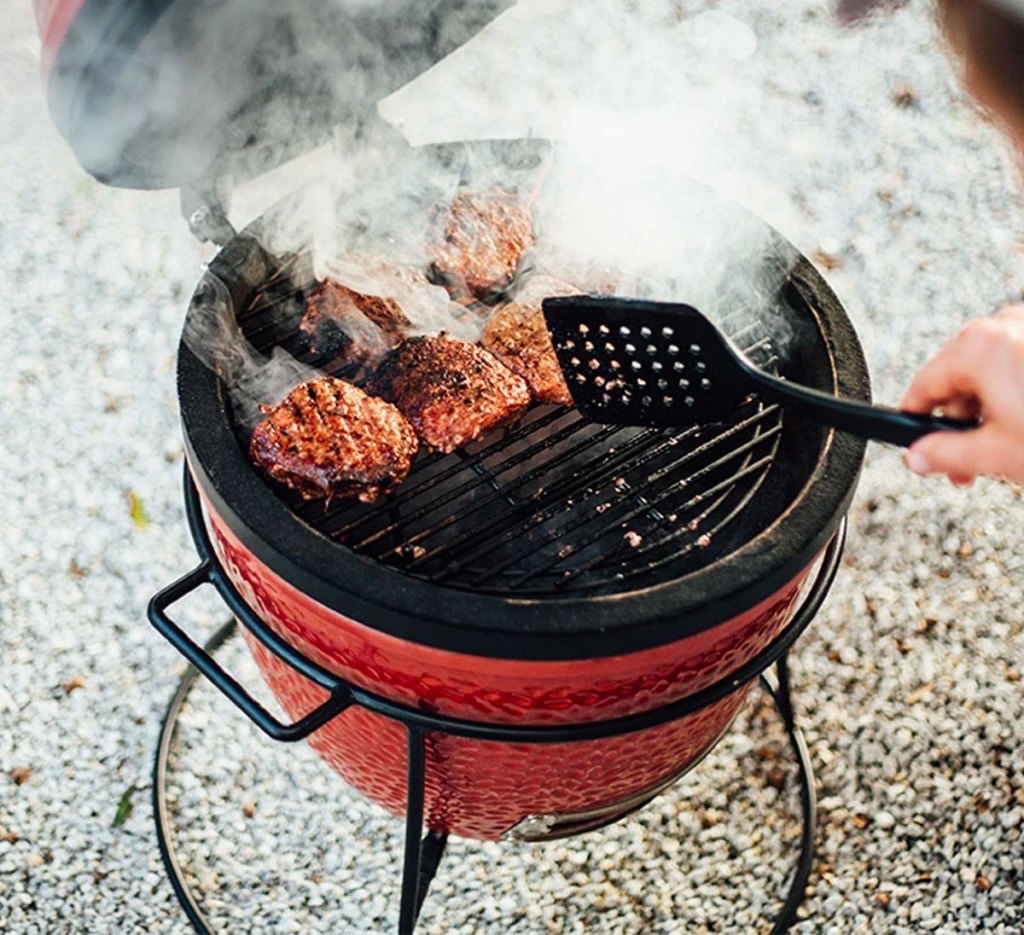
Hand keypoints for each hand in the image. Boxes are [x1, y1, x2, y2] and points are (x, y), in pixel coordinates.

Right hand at [900, 305, 1023, 484]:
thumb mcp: (995, 454)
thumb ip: (944, 455)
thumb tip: (918, 456)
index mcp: (978, 346)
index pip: (921, 387)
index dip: (913, 422)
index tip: (913, 443)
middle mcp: (1004, 327)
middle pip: (959, 381)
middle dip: (960, 425)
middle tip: (965, 463)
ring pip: (992, 375)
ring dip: (990, 412)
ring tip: (1003, 450)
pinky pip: (1017, 366)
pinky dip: (1015, 394)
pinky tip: (1022, 425)